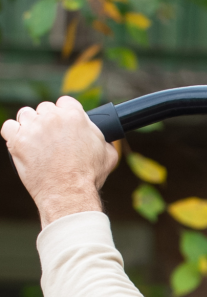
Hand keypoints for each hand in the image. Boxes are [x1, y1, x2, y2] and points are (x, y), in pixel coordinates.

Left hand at [2, 96, 118, 226]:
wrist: (69, 194)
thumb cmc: (89, 177)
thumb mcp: (108, 156)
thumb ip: (103, 139)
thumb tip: (101, 136)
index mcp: (75, 116)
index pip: (66, 102)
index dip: (67, 114)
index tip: (66, 125)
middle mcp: (52, 117)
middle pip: (45, 108)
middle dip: (49, 121)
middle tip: (54, 140)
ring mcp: (32, 128)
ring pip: (26, 115)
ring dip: (31, 126)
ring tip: (39, 144)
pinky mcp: (17, 140)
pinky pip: (9, 127)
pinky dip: (14, 135)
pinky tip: (24, 145)